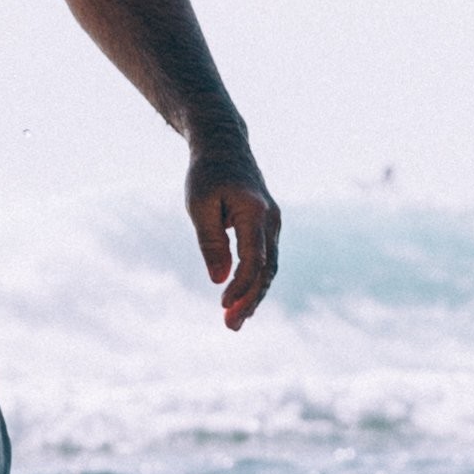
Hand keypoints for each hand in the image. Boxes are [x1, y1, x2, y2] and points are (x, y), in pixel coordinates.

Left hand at [188, 139, 279, 330]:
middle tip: (231, 326)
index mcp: (255, 212)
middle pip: (267, 270)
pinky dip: (256, 282)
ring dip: (254, 296)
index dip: (241, 286)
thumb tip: (218, 279)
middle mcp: (272, 220)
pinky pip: (266, 260)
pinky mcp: (268, 228)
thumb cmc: (207, 174)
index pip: (254, 260)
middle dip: (250, 300)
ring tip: (235, 321)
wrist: (224, 147)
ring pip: (270, 268)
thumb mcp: (199, 206)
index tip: (222, 304)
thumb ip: (210, 242)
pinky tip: (242, 301)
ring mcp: (274, 224)